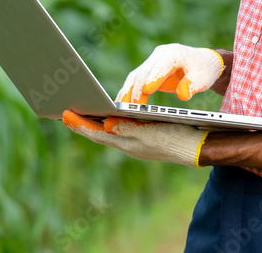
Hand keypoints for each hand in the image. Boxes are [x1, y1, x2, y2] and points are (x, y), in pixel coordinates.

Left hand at [62, 110, 207, 166]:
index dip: (80, 124)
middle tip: (64, 113)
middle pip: (98, 134)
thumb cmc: (177, 136)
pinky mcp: (143, 140)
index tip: (64, 114)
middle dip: (82, 124)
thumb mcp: (152, 131)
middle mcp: (128, 145)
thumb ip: (128, 128)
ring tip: (79, 114)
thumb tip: (104, 124)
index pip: (97, 134)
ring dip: (92, 124)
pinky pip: (117, 132)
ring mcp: (135, 144)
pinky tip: (104, 118)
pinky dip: (107, 125)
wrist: (197, 147)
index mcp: (128, 143)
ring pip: (107, 134)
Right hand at [117, 43, 224, 103]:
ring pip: (135, 76)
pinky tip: (120, 104)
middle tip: (133, 107)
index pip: (161, 66)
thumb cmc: (203, 70)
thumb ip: (193, 85)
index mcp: (174, 53)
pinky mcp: (147, 71)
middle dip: (136, 90)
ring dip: (127, 92)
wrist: (202, 62)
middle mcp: (159, 55)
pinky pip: (134, 81)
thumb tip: (182, 95)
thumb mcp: (203, 78)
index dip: (153, 78)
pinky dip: (127, 92)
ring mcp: (151, 62)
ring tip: (121, 108)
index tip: (146, 91)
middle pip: (144, 72)